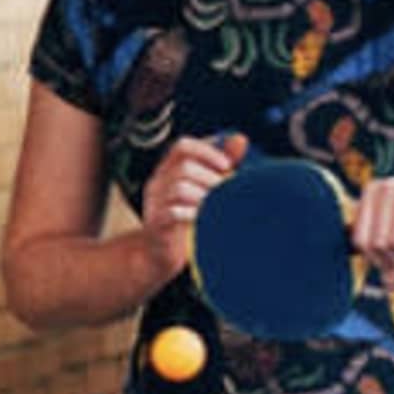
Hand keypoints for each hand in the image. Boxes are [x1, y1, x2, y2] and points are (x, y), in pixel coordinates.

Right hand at [135, 133, 250, 287]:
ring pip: (179, 188)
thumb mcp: (203, 188)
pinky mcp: (155, 224)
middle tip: (225, 192)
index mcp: (167, 170)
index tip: (227, 165)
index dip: (206, 150)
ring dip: (205, 196)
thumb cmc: (185, 218)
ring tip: (217, 207)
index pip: (182, 146)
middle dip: (211, 178)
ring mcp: (153, 204)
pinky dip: (193, 214)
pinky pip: (173, 213)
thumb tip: (240, 139)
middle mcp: (157, 183)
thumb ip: (221, 163)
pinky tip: (204, 219)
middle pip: (183, 167)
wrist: (159, 255)